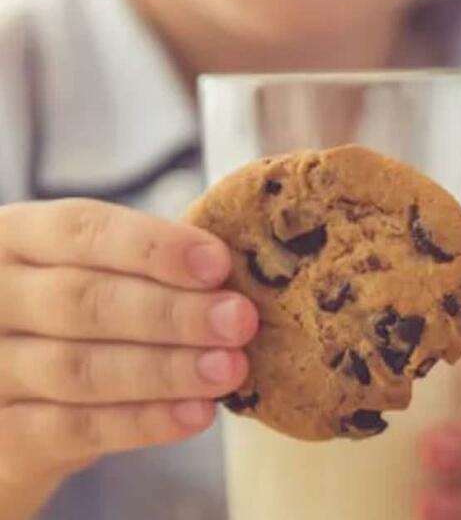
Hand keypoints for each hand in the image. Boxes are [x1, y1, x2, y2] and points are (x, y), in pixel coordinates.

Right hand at [0, 199, 256, 484]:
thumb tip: (237, 270)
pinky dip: (143, 421)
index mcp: (15, 238)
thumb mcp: (92, 275)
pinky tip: (197, 414)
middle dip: (172, 313)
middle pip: (82, 302)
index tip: (218, 264)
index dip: (153, 246)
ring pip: (79, 369)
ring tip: (229, 369)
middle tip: (239, 321)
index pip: (80, 230)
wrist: (12, 411)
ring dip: (166, 369)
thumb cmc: (71, 322)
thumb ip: (149, 266)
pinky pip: (75, 428)